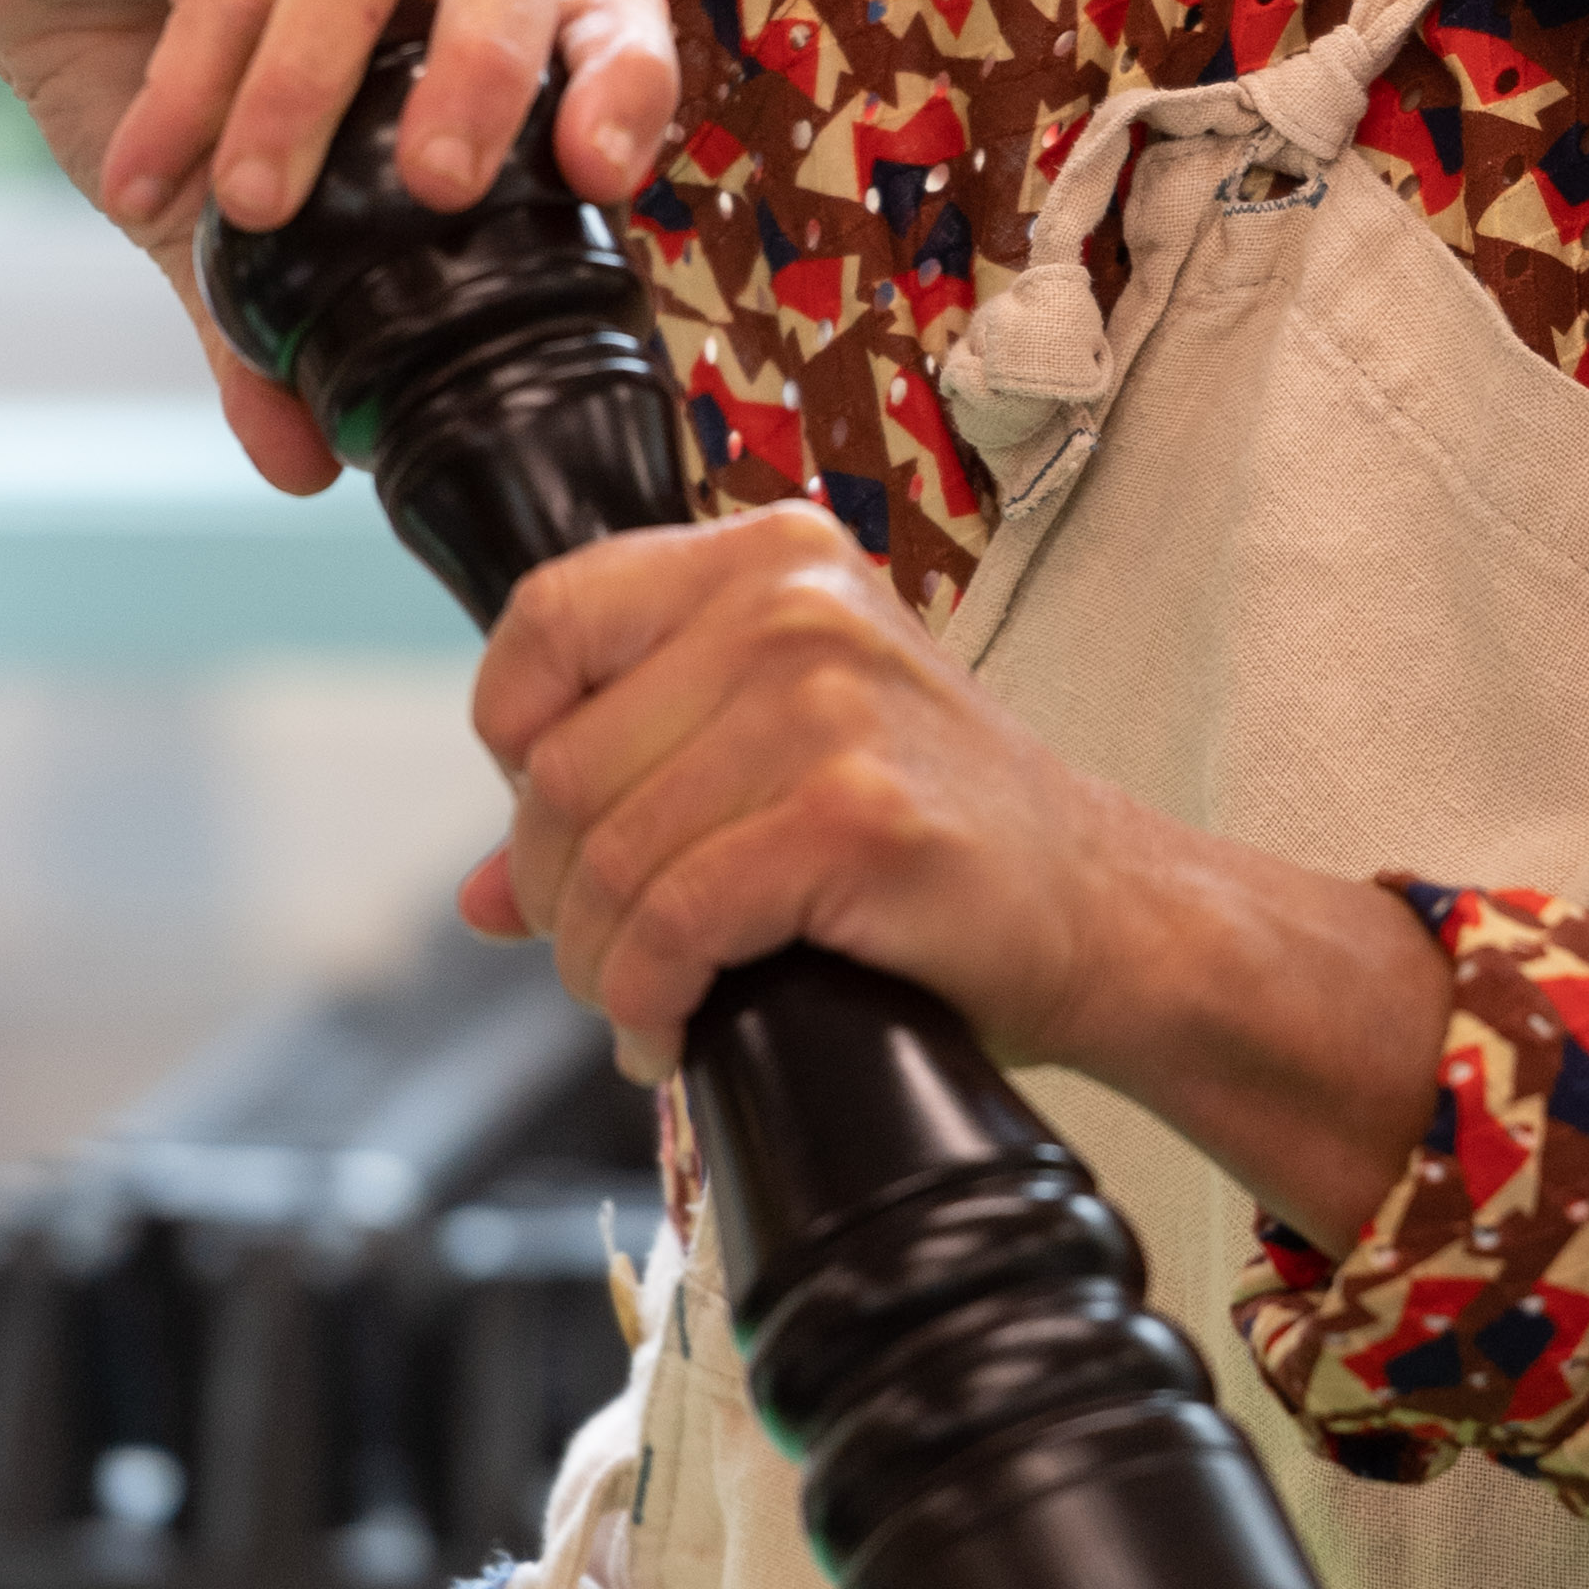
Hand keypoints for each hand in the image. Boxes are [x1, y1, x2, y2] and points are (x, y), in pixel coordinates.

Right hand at [0, 0, 676, 488]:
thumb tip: (304, 467)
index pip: (601, 12)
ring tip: (251, 211)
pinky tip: (145, 181)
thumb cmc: (147, 46)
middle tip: (437, 191)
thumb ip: (265, 322)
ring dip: (308, 93)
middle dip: (489, 76)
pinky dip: (187, 83)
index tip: (603, 183)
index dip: (624, 83)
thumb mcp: (214, 208)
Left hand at [463, 504, 1120, 1076]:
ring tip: (642, 1001)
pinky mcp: (851, 817)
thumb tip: (484, 895)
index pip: (548, 618)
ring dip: (599, 963)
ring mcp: (826, 706)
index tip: (554, 817)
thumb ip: (636, 788)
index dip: (514, 734)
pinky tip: (674, 1029)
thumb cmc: (945, 829)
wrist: (1105, 910)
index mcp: (772, 558)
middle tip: (604, 952)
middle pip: (563, 763)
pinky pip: (674, 925)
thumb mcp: (789, 759)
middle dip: (559, 888)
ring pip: (608, 854)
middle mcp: (793, 608)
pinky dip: (650, 1001)